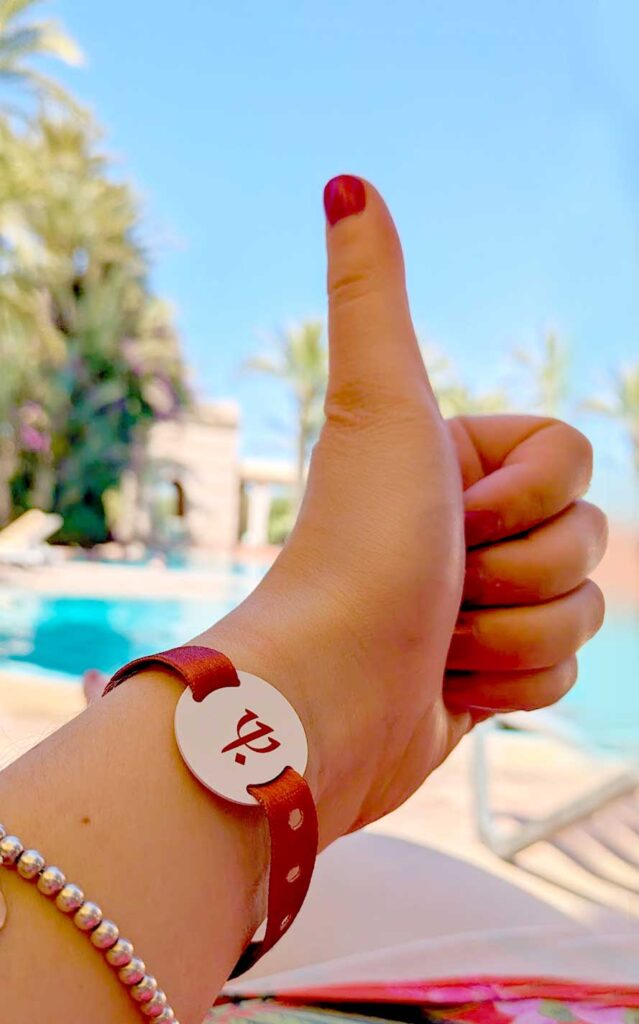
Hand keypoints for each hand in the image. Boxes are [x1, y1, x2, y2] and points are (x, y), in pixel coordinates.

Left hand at [200, 177, 604, 846]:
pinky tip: (445, 683)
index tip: (450, 515)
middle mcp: (472, 528)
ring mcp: (483, 605)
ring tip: (432, 640)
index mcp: (459, 461)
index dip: (528, 499)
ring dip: (509, 638)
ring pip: (582, 615)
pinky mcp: (487, 677)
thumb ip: (373, 294)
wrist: (327, 695)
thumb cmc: (356, 547)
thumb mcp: (378, 405)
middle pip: (588, 542)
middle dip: (518, 576)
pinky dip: (508, 687)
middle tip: (439, 583)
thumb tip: (345, 180)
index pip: (577, 464)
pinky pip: (560, 677)